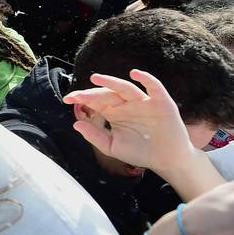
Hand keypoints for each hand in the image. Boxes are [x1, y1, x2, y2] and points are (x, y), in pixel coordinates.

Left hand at [62, 69, 194, 172]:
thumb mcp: (112, 147)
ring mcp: (144, 101)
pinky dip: (146, 79)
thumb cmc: (139, 152)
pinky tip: (135, 74)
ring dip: (111, 82)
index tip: (67, 99)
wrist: (166, 160)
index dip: (82, 98)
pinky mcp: (161, 102)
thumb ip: (95, 136)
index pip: (95, 101)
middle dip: (92, 94)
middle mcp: (127, 104)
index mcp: (114, 112)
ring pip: (125, 88)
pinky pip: (154, 87)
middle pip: (107, 94)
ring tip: (95, 77)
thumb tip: (75, 124)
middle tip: (77, 95)